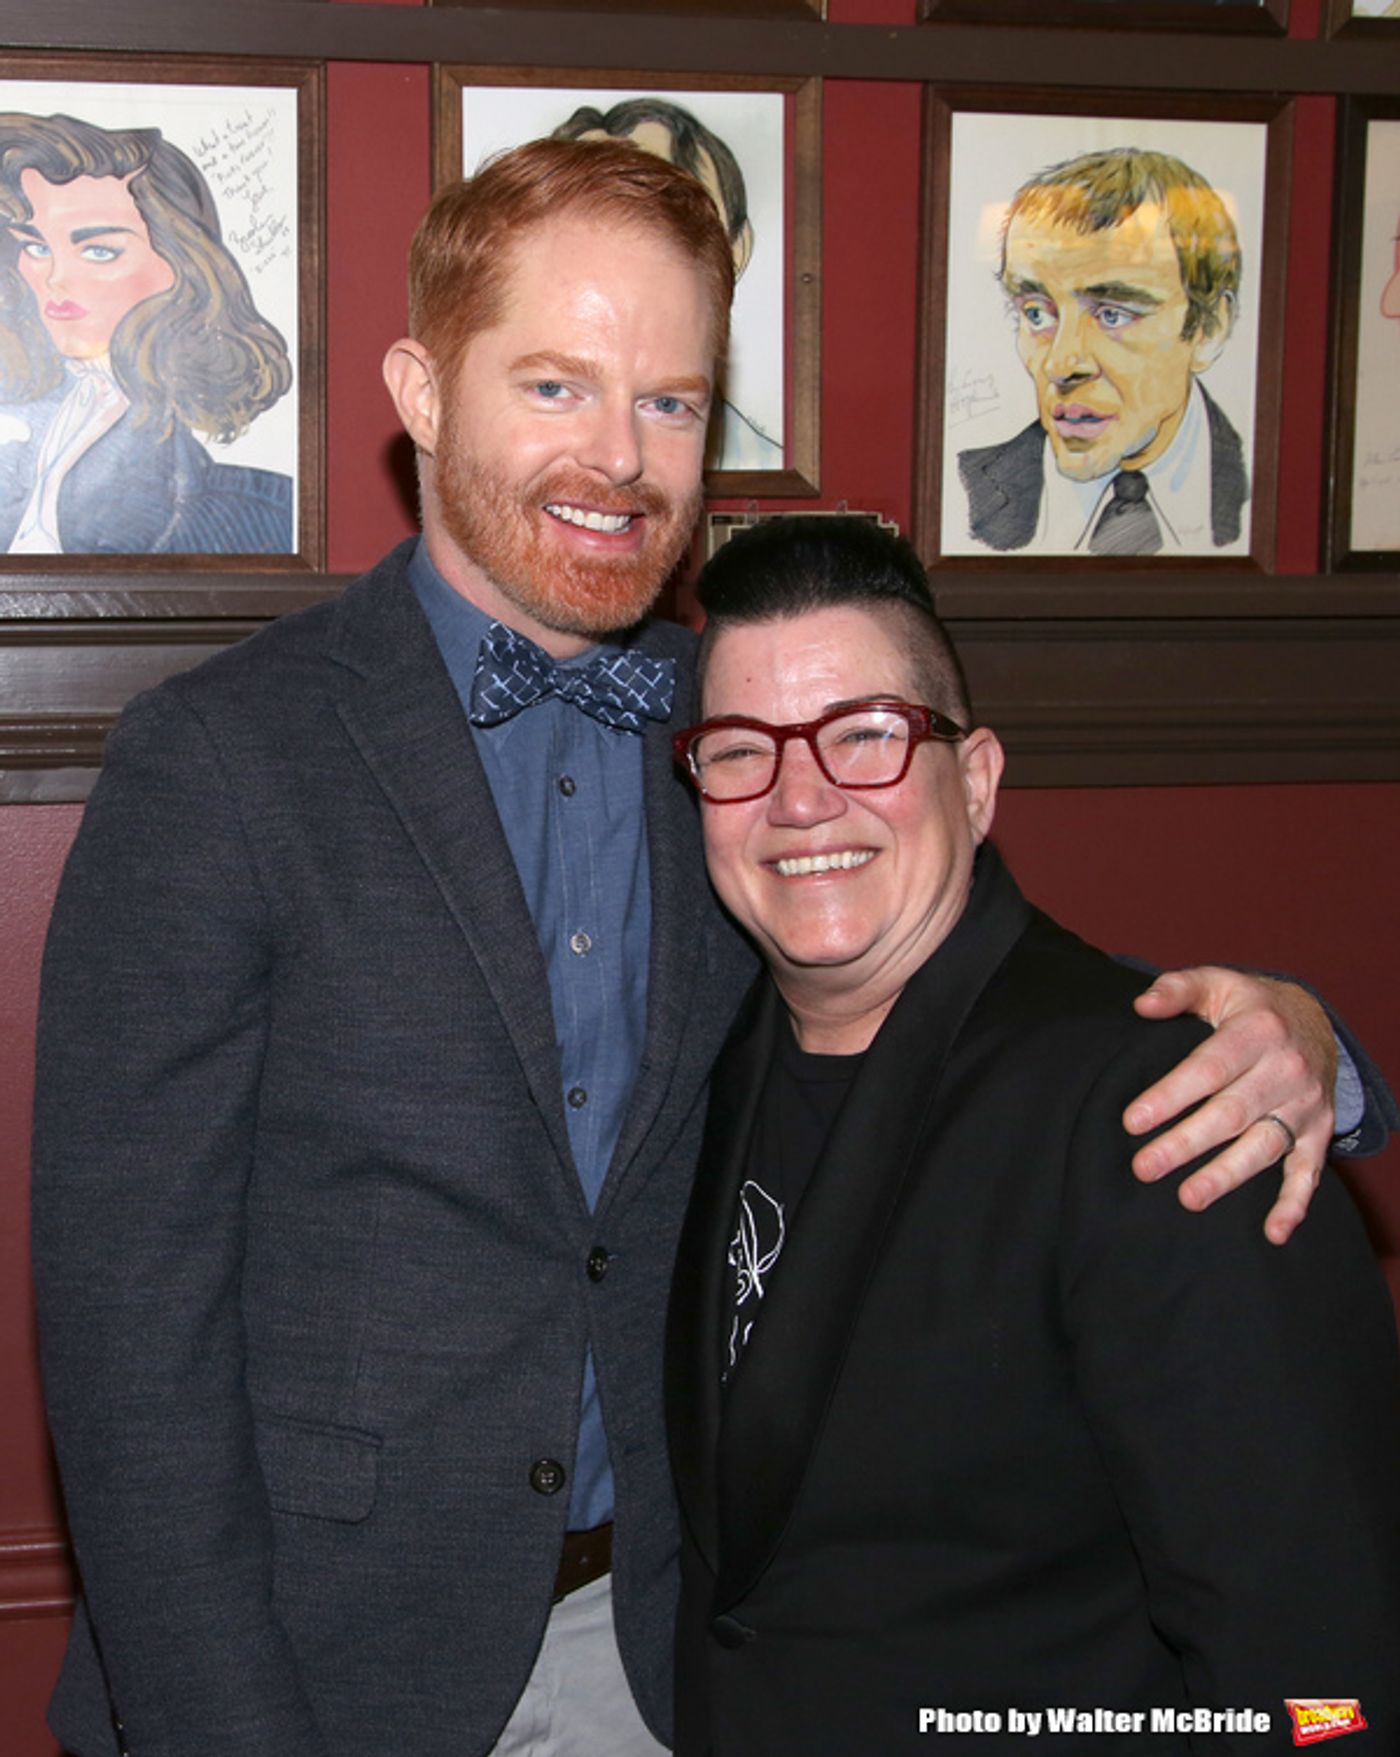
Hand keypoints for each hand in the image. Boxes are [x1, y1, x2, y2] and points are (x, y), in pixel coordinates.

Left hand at [1124, 968, 1335, 1245]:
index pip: (1208, 1069)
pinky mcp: (1319, 1132)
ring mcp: (1305, 1105)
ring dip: (1227, 1175)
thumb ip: (1177, 989)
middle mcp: (1286, 1070)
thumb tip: (1142, 1005)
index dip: (1170, 1096)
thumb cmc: (1249, 1006)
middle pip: (1232, 1113)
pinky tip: (1273, 1233)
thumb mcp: (1217, 982)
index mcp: (1257, 1031)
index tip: (1131, 1121)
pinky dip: (1294, 1204)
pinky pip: (1310, 1172)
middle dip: (1186, 1143)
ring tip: (1188, 1198)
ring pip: (1264, 1146)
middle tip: (1144, 1167)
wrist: (1314, 1021)